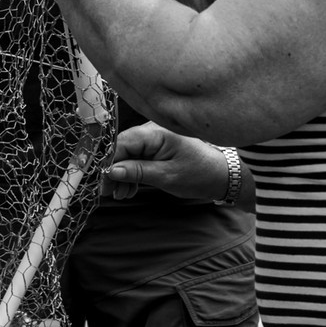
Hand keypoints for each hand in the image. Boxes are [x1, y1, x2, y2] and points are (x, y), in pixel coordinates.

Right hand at [101, 122, 229, 201]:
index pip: (122, 143)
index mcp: (156, 132)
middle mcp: (152, 131)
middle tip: (109, 193)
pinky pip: (137, 157)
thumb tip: (111, 171)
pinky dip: (132, 173)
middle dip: (114, 171)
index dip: (109, 162)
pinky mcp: (157, 147)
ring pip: (128, 155)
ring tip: (122, 195)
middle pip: (122, 148)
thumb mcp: (167, 176)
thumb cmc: (199, 174)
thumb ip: (137, 171)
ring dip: (123, 175)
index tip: (103, 182)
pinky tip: (129, 189)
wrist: (222, 176)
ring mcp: (154, 138)